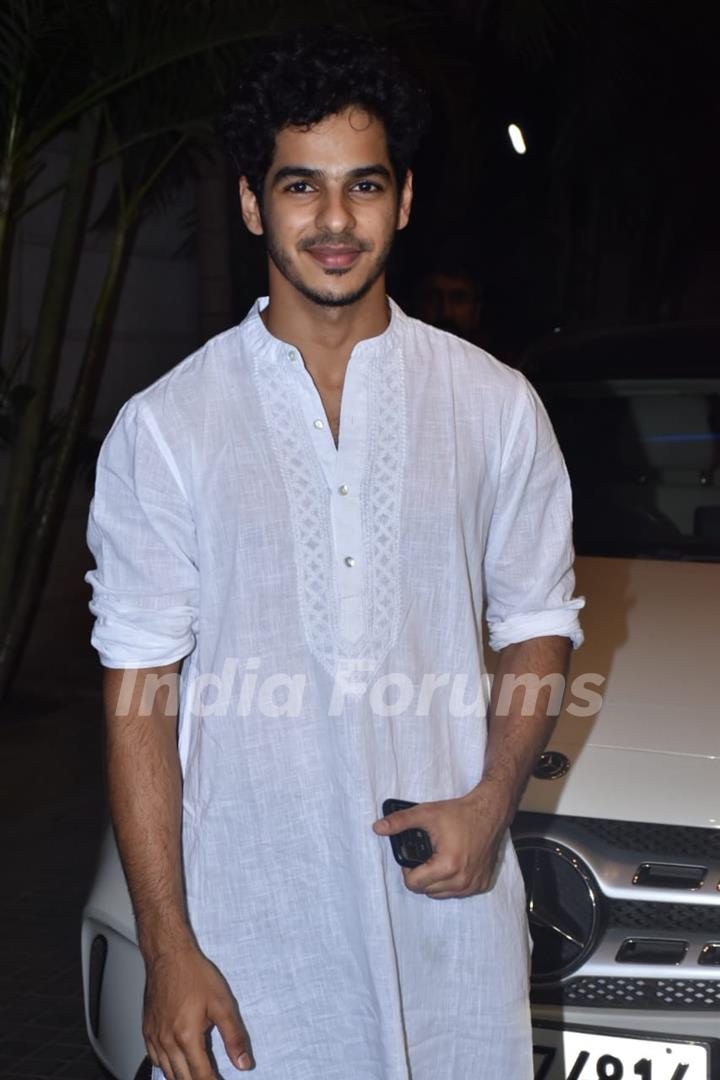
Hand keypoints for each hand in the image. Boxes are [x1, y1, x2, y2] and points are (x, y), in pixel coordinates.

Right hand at [143, 945, 253, 1077]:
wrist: (168, 955)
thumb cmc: (194, 974)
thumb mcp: (223, 1003)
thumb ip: (234, 1036)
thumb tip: (243, 1063)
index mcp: (186, 1037)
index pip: (201, 1076)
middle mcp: (166, 1041)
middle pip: (183, 1079)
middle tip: (212, 1078)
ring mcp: (154, 1037)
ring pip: (167, 1073)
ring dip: (183, 1077)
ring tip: (197, 1074)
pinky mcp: (147, 1030)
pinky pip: (155, 1060)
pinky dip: (167, 1068)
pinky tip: (176, 1064)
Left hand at [372, 784, 509, 899]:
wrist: (490, 813)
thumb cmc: (460, 814)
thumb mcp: (426, 814)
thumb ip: (400, 822)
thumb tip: (377, 827)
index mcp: (447, 866)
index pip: (413, 884)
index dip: (407, 870)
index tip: (413, 857)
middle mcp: (462, 881)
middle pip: (425, 891)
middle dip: (421, 875)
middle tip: (426, 855)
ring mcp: (473, 885)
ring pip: (440, 894)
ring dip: (435, 881)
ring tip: (438, 859)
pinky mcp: (481, 886)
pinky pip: (457, 892)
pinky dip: (451, 882)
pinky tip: (453, 864)